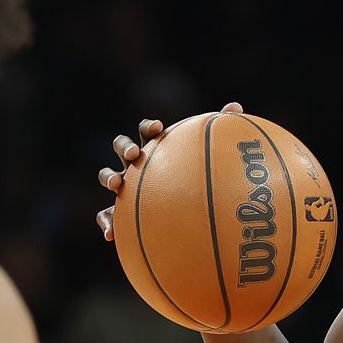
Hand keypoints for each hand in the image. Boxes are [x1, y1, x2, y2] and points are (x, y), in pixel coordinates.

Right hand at [94, 102, 243, 240]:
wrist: (181, 219)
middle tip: (135, 154)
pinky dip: (106, 223)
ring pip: (108, 176)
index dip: (149, 127)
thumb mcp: (208, 161)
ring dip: (109, 177)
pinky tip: (111, 235)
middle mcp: (136, 165)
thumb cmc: (193, 183)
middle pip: (122, 146)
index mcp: (155, 149)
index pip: (147, 131)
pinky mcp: (118, 212)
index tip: (159, 128)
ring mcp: (125, 187)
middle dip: (125, 147)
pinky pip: (106, 216)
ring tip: (117, 186)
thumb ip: (220, 134)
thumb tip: (236, 106)